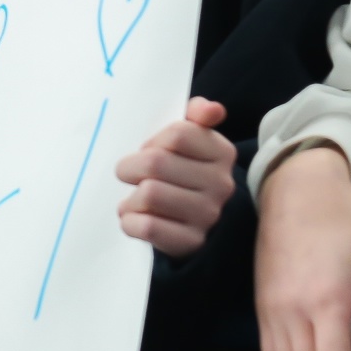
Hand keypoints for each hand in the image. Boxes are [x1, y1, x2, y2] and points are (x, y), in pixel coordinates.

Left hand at [113, 97, 234, 257]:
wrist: (193, 219)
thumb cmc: (183, 169)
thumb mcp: (191, 138)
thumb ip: (197, 114)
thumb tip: (211, 109)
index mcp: (222, 152)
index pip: (178, 134)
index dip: (152, 140)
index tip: (147, 148)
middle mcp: (221, 184)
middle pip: (156, 163)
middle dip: (130, 167)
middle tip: (128, 173)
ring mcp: (209, 214)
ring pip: (149, 194)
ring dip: (130, 198)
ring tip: (133, 198)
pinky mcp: (192, 241)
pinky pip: (148, 226)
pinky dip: (130, 222)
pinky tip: (134, 218)